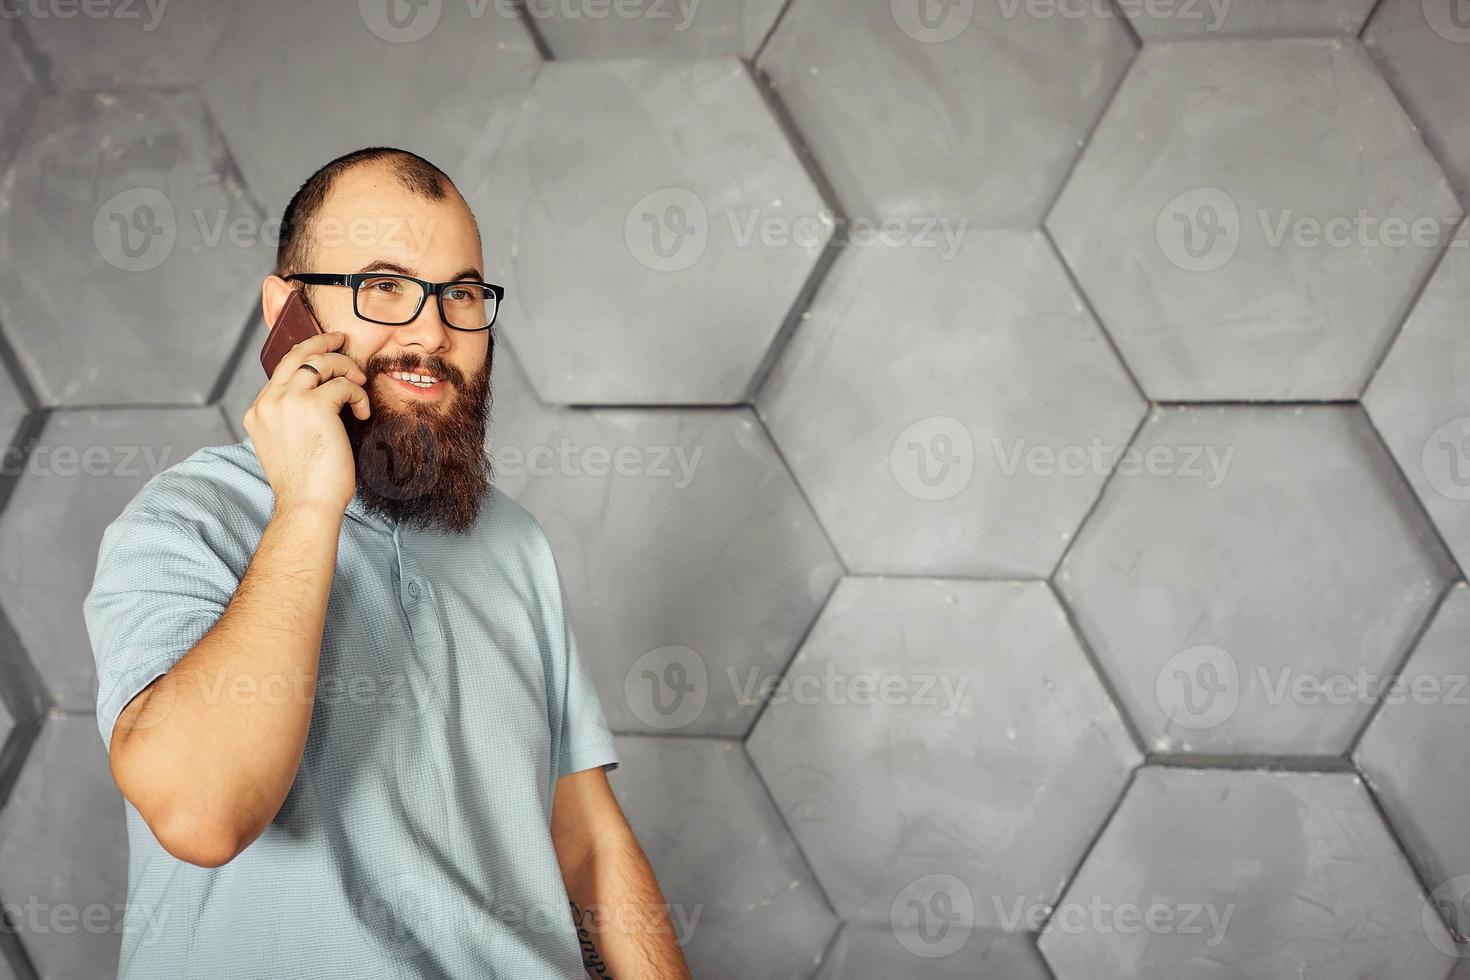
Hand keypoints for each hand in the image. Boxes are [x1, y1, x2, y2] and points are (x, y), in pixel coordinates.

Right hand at [243, 332, 370, 514]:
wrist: (306, 504)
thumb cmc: (305, 482)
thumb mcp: (287, 443)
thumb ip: (291, 418)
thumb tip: (317, 398)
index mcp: (258, 411)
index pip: (282, 371)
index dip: (305, 358)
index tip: (324, 355)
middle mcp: (269, 401)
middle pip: (296, 355)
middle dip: (322, 342)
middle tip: (341, 340)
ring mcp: (289, 401)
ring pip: (321, 362)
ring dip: (346, 367)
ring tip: (360, 383)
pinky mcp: (315, 405)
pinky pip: (343, 385)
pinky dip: (358, 395)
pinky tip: (361, 414)